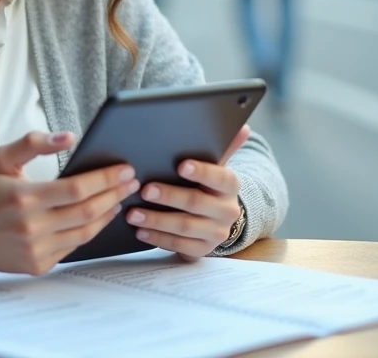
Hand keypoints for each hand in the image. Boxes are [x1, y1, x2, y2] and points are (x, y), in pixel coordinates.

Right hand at [0, 131, 138, 275]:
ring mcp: (35, 250)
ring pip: (85, 232)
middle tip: (131, 181)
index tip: (125, 169)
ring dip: (107, 214)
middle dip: (115, 194)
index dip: (106, 179)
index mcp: (24, 198)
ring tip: (119, 199)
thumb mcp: (1, 159)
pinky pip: (72, 248)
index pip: (78, 188)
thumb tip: (69, 137)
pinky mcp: (36, 266)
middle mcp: (31, 227)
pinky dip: (88, 231)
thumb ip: (34, 144)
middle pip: (88, 211)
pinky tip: (96, 217)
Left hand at [125, 124, 249, 261]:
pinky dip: (158, 238)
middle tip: (145, 189)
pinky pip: (179, 246)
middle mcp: (227, 210)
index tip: (181, 165)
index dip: (202, 171)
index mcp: (230, 185)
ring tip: (133, 213)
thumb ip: (224, 147)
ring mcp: (216, 233)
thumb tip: (244, 127)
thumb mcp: (215, 166)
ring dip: (157, 220)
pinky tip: (141, 231)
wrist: (216, 218)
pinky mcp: (202, 250)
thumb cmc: (207, 185)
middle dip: (169, 196)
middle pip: (196, 203)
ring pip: (185, 226)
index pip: (220, 177)